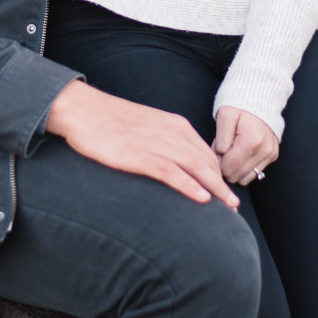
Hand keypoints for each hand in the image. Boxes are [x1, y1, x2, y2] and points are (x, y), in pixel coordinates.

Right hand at [47, 81, 238, 208]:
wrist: (83, 109)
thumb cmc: (111, 121)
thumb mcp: (147, 127)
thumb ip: (165, 142)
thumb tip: (177, 163)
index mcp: (175, 125)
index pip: (206, 153)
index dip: (220, 174)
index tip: (228, 193)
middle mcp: (171, 132)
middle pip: (207, 162)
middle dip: (223, 185)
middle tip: (235, 207)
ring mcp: (155, 143)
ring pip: (195, 167)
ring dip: (215, 189)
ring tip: (229, 208)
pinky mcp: (138, 155)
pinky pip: (170, 172)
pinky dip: (189, 185)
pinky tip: (202, 198)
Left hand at [213, 106, 279, 186]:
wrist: (260, 97)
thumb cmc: (239, 106)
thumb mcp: (225, 116)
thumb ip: (220, 139)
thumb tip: (220, 158)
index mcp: (252, 141)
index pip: (229, 168)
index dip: (218, 162)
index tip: (216, 149)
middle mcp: (265, 150)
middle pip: (237, 175)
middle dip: (226, 166)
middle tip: (224, 148)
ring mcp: (271, 154)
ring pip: (246, 178)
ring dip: (235, 168)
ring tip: (233, 150)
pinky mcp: (273, 155)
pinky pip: (255, 173)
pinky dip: (245, 167)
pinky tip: (242, 152)